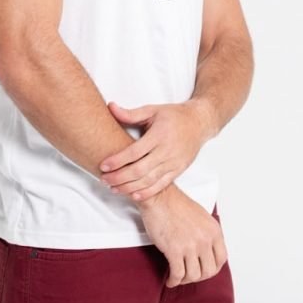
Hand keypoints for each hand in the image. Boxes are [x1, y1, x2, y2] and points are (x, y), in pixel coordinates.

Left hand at [98, 98, 215, 202]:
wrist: (200, 122)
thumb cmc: (174, 116)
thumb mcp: (153, 110)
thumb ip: (130, 113)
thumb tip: (110, 107)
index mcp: (159, 135)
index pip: (134, 152)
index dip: (117, 160)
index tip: (103, 165)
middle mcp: (167, 151)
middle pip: (140, 170)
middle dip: (119, 177)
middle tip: (104, 179)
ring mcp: (174, 163)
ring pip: (149, 180)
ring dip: (129, 187)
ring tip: (113, 188)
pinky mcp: (179, 170)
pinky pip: (161, 185)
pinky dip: (147, 192)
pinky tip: (133, 195)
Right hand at [137, 185, 226, 285]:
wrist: (158, 197)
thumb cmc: (176, 205)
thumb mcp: (202, 218)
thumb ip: (207, 234)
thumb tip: (206, 252)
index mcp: (214, 231)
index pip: (221, 259)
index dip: (213, 269)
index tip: (204, 270)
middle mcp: (205, 240)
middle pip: (209, 271)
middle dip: (199, 277)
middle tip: (189, 276)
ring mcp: (190, 246)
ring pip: (193, 275)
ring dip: (185, 280)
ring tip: (178, 278)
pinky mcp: (174, 250)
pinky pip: (178, 274)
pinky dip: (174, 281)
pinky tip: (170, 280)